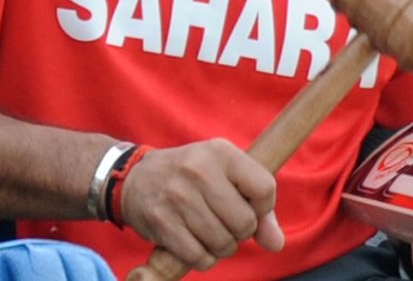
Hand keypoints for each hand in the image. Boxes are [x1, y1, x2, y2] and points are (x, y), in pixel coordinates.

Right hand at [119, 139, 283, 269]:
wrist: (135, 178)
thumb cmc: (191, 176)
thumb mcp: (224, 174)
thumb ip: (256, 206)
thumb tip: (277, 243)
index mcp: (221, 152)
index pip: (265, 188)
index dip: (264, 208)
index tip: (250, 207)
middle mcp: (199, 171)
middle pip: (245, 222)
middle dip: (241, 232)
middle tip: (227, 222)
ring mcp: (178, 197)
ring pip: (223, 243)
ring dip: (222, 247)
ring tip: (211, 232)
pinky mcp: (162, 223)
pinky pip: (199, 258)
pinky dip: (203, 258)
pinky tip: (196, 243)